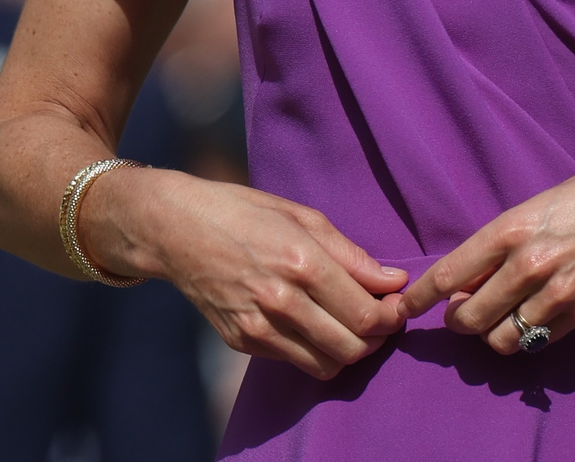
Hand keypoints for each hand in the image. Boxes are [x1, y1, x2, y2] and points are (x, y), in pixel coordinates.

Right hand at [109, 171, 407, 379]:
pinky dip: (315, 351)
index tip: (398, 305)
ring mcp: (259, 326)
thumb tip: (391, 280)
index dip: (392, 315)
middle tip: (383, 319)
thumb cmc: (241, 212)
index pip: (365, 312)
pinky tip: (316, 325)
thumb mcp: (300, 216)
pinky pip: (295, 361)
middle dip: (378, 337)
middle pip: (352, 346)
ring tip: (353, 327)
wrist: (175, 229)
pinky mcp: (242, 341)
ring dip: (349, 351)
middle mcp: (281, 300)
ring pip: (326, 364)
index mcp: (301, 261)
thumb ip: (350, 254)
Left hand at [398, 152, 574, 354]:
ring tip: (494, 315)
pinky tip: (526, 318)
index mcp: (511, 230)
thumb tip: (466, 279)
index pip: (449, 275)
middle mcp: (529, 266)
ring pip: (500, 340)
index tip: (405, 307)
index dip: (421, 298)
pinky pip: (536, 343)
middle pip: (468, 317)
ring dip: (489, 333)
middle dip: (455, 319)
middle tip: (459, 309)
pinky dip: (523, 337)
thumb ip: (498, 243)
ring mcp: (558, 295)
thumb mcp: (533, 206)